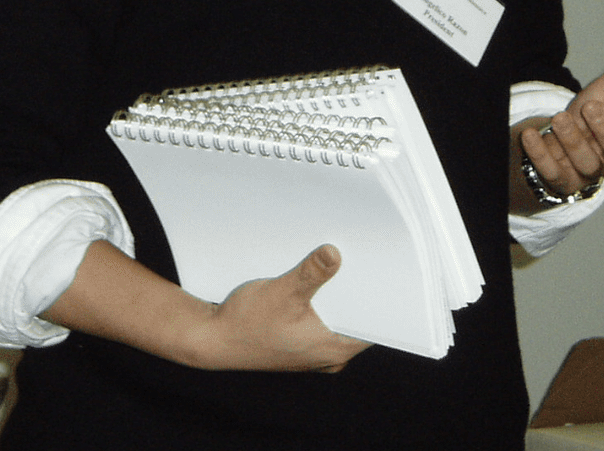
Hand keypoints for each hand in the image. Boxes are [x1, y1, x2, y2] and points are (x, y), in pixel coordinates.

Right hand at [42, 238, 366, 372]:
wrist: (211, 340)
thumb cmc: (245, 323)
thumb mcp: (282, 292)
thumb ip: (310, 273)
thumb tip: (335, 253)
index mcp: (333, 348)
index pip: (376, 324)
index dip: (385, 297)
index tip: (392, 269)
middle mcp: (329, 352)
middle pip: (358, 314)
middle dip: (360, 285)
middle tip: (366, 252)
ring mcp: (314, 348)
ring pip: (340, 313)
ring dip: (339, 289)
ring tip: (344, 257)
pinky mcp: (300, 339)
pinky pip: (323, 314)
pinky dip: (323, 295)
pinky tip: (319, 272)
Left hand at [520, 21, 603, 198]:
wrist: (564, 137)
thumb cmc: (600, 109)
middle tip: (591, 106)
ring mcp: (589, 169)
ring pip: (588, 165)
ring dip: (573, 142)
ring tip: (560, 118)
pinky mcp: (563, 178)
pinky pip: (553, 173)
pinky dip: (541, 156)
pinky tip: (530, 135)